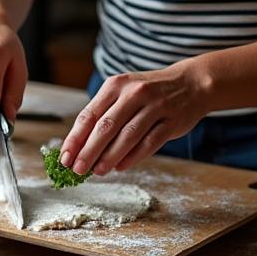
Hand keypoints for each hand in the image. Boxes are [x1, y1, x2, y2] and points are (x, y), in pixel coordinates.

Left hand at [59, 62, 208, 175]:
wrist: (192, 83)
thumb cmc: (148, 94)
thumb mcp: (122, 94)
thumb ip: (102, 116)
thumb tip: (78, 148)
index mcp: (115, 86)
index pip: (88, 115)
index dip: (74, 139)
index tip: (64, 158)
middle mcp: (134, 93)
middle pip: (106, 126)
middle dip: (89, 151)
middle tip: (77, 169)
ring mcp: (156, 106)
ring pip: (128, 136)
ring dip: (110, 156)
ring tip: (98, 171)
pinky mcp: (172, 121)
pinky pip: (150, 142)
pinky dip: (134, 157)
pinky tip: (121, 167)